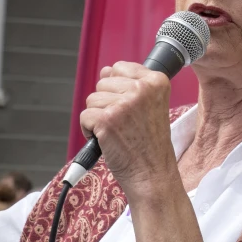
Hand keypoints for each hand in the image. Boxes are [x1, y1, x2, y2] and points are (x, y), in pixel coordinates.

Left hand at [80, 62, 176, 196]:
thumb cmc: (150, 143)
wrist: (152, 173)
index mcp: (156, 81)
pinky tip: (106, 139)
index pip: (120, 68)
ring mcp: (124, 103)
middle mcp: (142, 89)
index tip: (130, 108)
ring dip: (98, 117)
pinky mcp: (107, 119)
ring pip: (92, 99)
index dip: (119, 89)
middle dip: (107, 103)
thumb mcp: (151, 105)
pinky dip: (90, 130)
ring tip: (117, 132)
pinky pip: (85, 116)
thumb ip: (130, 84)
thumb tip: (105, 71)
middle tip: (125, 124)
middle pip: (103, 83)